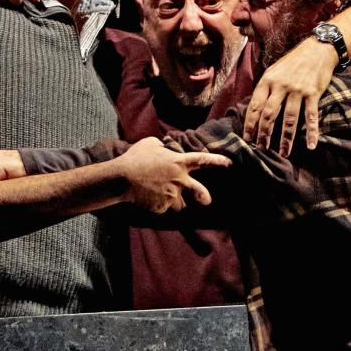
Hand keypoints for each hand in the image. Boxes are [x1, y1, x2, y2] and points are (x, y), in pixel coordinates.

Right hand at [115, 137, 229, 213]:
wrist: (122, 179)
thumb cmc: (135, 158)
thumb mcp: (149, 143)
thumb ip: (162, 146)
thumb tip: (164, 148)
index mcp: (178, 162)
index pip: (202, 160)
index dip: (217, 162)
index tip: (228, 164)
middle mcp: (179, 180)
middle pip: (200, 191)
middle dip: (204, 197)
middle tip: (206, 200)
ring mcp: (172, 195)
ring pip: (178, 202)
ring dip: (173, 200)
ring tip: (159, 194)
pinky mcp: (162, 207)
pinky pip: (163, 207)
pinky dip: (158, 203)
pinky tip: (147, 196)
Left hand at [244, 35, 336, 153]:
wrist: (317, 50)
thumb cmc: (292, 63)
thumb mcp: (273, 71)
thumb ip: (265, 89)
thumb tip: (255, 110)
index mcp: (268, 80)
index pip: (255, 106)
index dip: (250, 124)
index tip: (247, 138)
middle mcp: (281, 86)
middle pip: (269, 114)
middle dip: (264, 134)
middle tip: (262, 148)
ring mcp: (298, 90)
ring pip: (289, 119)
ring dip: (286, 138)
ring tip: (283, 152)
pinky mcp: (313, 93)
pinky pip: (311, 116)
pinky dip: (311, 132)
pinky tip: (310, 145)